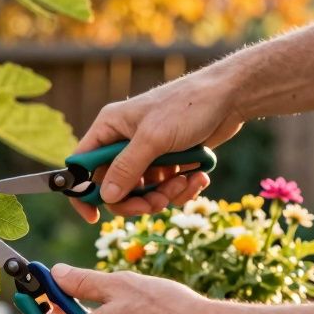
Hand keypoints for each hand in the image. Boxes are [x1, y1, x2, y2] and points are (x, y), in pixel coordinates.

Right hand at [71, 68, 244, 222]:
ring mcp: (147, 152)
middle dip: (137, 200)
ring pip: (143, 191)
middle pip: (115, 186)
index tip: (93, 216)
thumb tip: (106, 196)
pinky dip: (181, 188)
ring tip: (185, 183)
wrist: (230, 97)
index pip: (82, 165)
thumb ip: (127, 168)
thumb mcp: (153, 138)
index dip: (83, 192)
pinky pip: (165, 187)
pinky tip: (198, 177)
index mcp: (110, 128)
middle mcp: (124, 141)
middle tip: (156, 203)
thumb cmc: (188, 107)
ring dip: (164, 195)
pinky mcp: (169, 160)